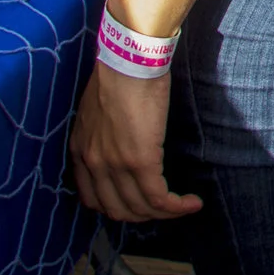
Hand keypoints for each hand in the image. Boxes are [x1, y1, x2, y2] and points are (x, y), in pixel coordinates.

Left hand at [70, 61, 201, 222]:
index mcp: (81, 152)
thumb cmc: (120, 73)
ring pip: (139, 208)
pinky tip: (192, 203)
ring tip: (183, 206)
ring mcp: (116, 165)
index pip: (93, 198)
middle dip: (142, 215)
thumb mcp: (99, 108)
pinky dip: (176, 207)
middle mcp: (94, 164)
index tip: (137, 202)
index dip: (116, 207)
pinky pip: (158, 197)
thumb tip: (123, 138)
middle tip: (164, 207)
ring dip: (163, 214)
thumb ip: (105, 131)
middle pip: (116, 210)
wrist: (129, 59)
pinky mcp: (141, 161)